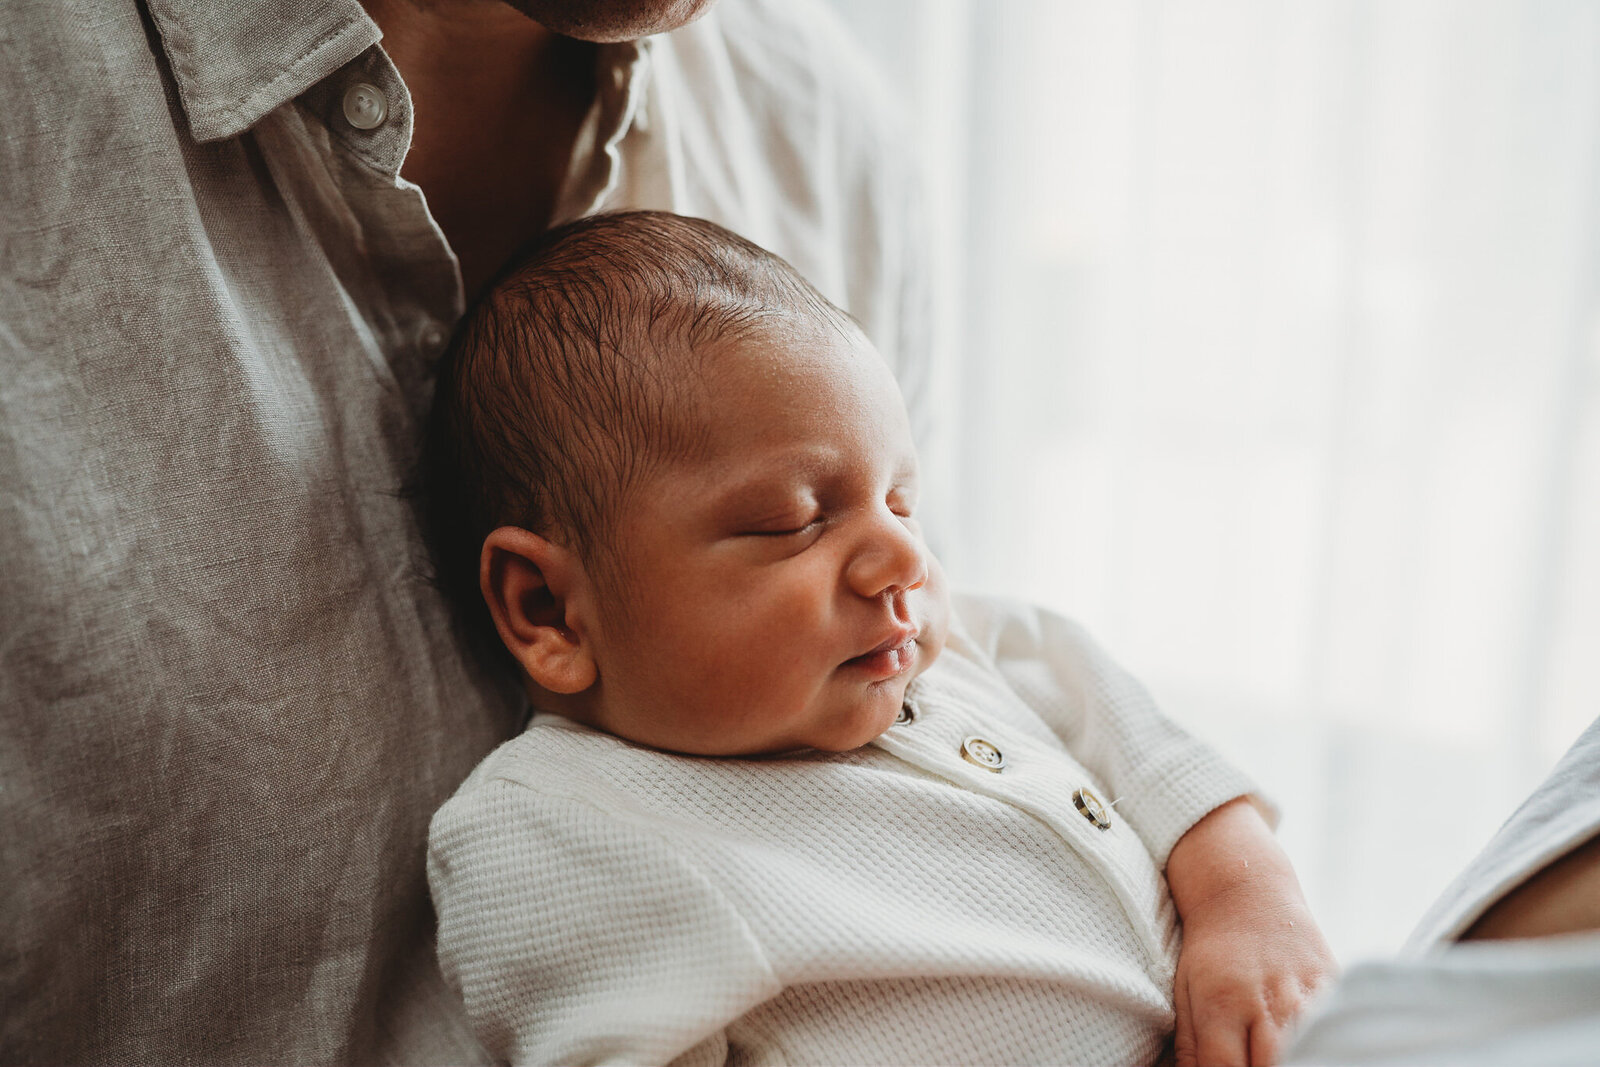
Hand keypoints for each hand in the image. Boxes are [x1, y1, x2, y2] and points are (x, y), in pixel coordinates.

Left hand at [1165, 799, 1337, 1065]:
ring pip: (1313, 1053)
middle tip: (1252, 1062)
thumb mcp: (1186, 994)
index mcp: (1223, 1003)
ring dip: (1298, 1058)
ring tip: (1276, 1054)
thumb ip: (1193, 1051)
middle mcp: (1269, 1002)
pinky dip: (1329, 1044)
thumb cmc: (1211, 949)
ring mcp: (1308, 996)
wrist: (1248, 892)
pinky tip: (1315, 1046)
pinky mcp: (1337, 989)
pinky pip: (1339, 1031)